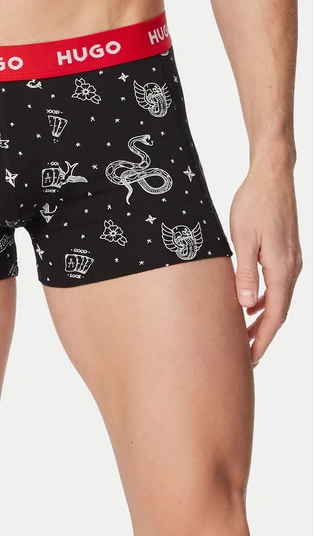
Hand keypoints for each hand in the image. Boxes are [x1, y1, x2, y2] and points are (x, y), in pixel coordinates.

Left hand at [230, 165, 301, 365]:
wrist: (272, 177)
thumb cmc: (254, 203)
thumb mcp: (243, 239)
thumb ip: (245, 273)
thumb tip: (245, 306)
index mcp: (281, 268)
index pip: (275, 314)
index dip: (263, 339)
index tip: (251, 359)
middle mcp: (291, 268)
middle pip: (280, 311)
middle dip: (264, 335)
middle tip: (246, 356)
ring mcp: (291, 259)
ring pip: (279, 298)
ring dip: (264, 318)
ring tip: (245, 334)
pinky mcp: (286, 252)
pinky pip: (278, 284)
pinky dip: (266, 299)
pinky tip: (250, 303)